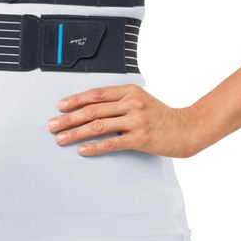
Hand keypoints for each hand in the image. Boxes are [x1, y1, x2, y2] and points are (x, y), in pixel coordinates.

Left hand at [46, 83, 198, 157]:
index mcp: (129, 91)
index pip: (96, 94)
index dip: (76, 100)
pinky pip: (112, 143)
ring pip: (98, 126)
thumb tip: (90, 107)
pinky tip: (81, 150)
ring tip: (61, 139)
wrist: (187, 128)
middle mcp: (132, 103)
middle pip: (93, 110)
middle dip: (69, 118)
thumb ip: (119, 101)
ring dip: (76, 133)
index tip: (60, 107)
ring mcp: (136, 121)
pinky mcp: (140, 138)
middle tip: (52, 126)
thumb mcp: (141, 100)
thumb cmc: (161, 116)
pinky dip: (94, 146)